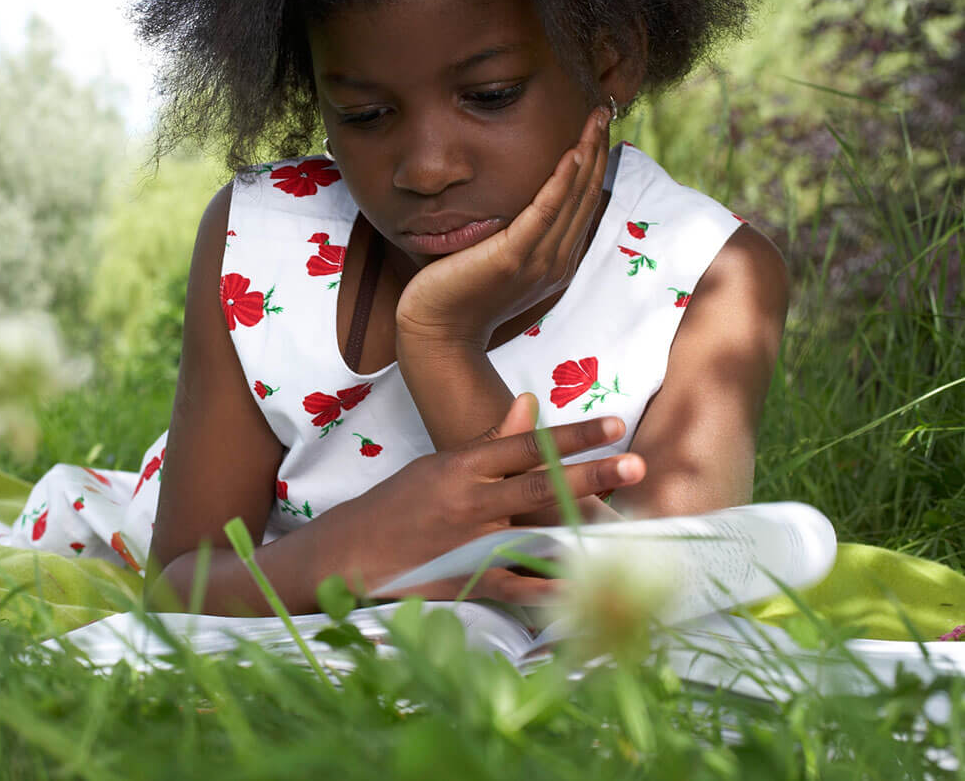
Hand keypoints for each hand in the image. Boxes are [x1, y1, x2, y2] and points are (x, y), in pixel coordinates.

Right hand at [317, 393, 644, 601]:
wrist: (352, 552)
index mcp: (461, 466)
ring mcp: (469, 543)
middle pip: (539, 484)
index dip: (573, 436)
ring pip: (535, 533)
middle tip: (635, 464)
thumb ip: (490, 439)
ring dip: (582, 530)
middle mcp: (468, 501)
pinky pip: (518, 585)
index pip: (526, 445)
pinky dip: (551, 586)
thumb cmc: (400, 503)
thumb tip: (529, 403)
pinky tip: (585, 583)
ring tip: (625, 529)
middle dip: (591, 474)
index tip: (614, 425)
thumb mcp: (440, 463)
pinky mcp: (467, 580)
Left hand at [396, 105, 611, 349]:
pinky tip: (571, 154)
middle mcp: (556, 260)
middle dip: (597, 150)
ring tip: (595, 120)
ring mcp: (538, 260)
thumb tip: (519, 201)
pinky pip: (546, 212)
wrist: (437, 332)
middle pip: (586, 195)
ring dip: (587, 155)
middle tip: (603, 111)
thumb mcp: (497, 259)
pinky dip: (561, 182)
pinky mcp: (514, 257)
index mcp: (555, 261)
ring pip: (573, 198)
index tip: (597, 131)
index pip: (583, 204)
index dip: (593, 165)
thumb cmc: (459, 294)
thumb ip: (515, 233)